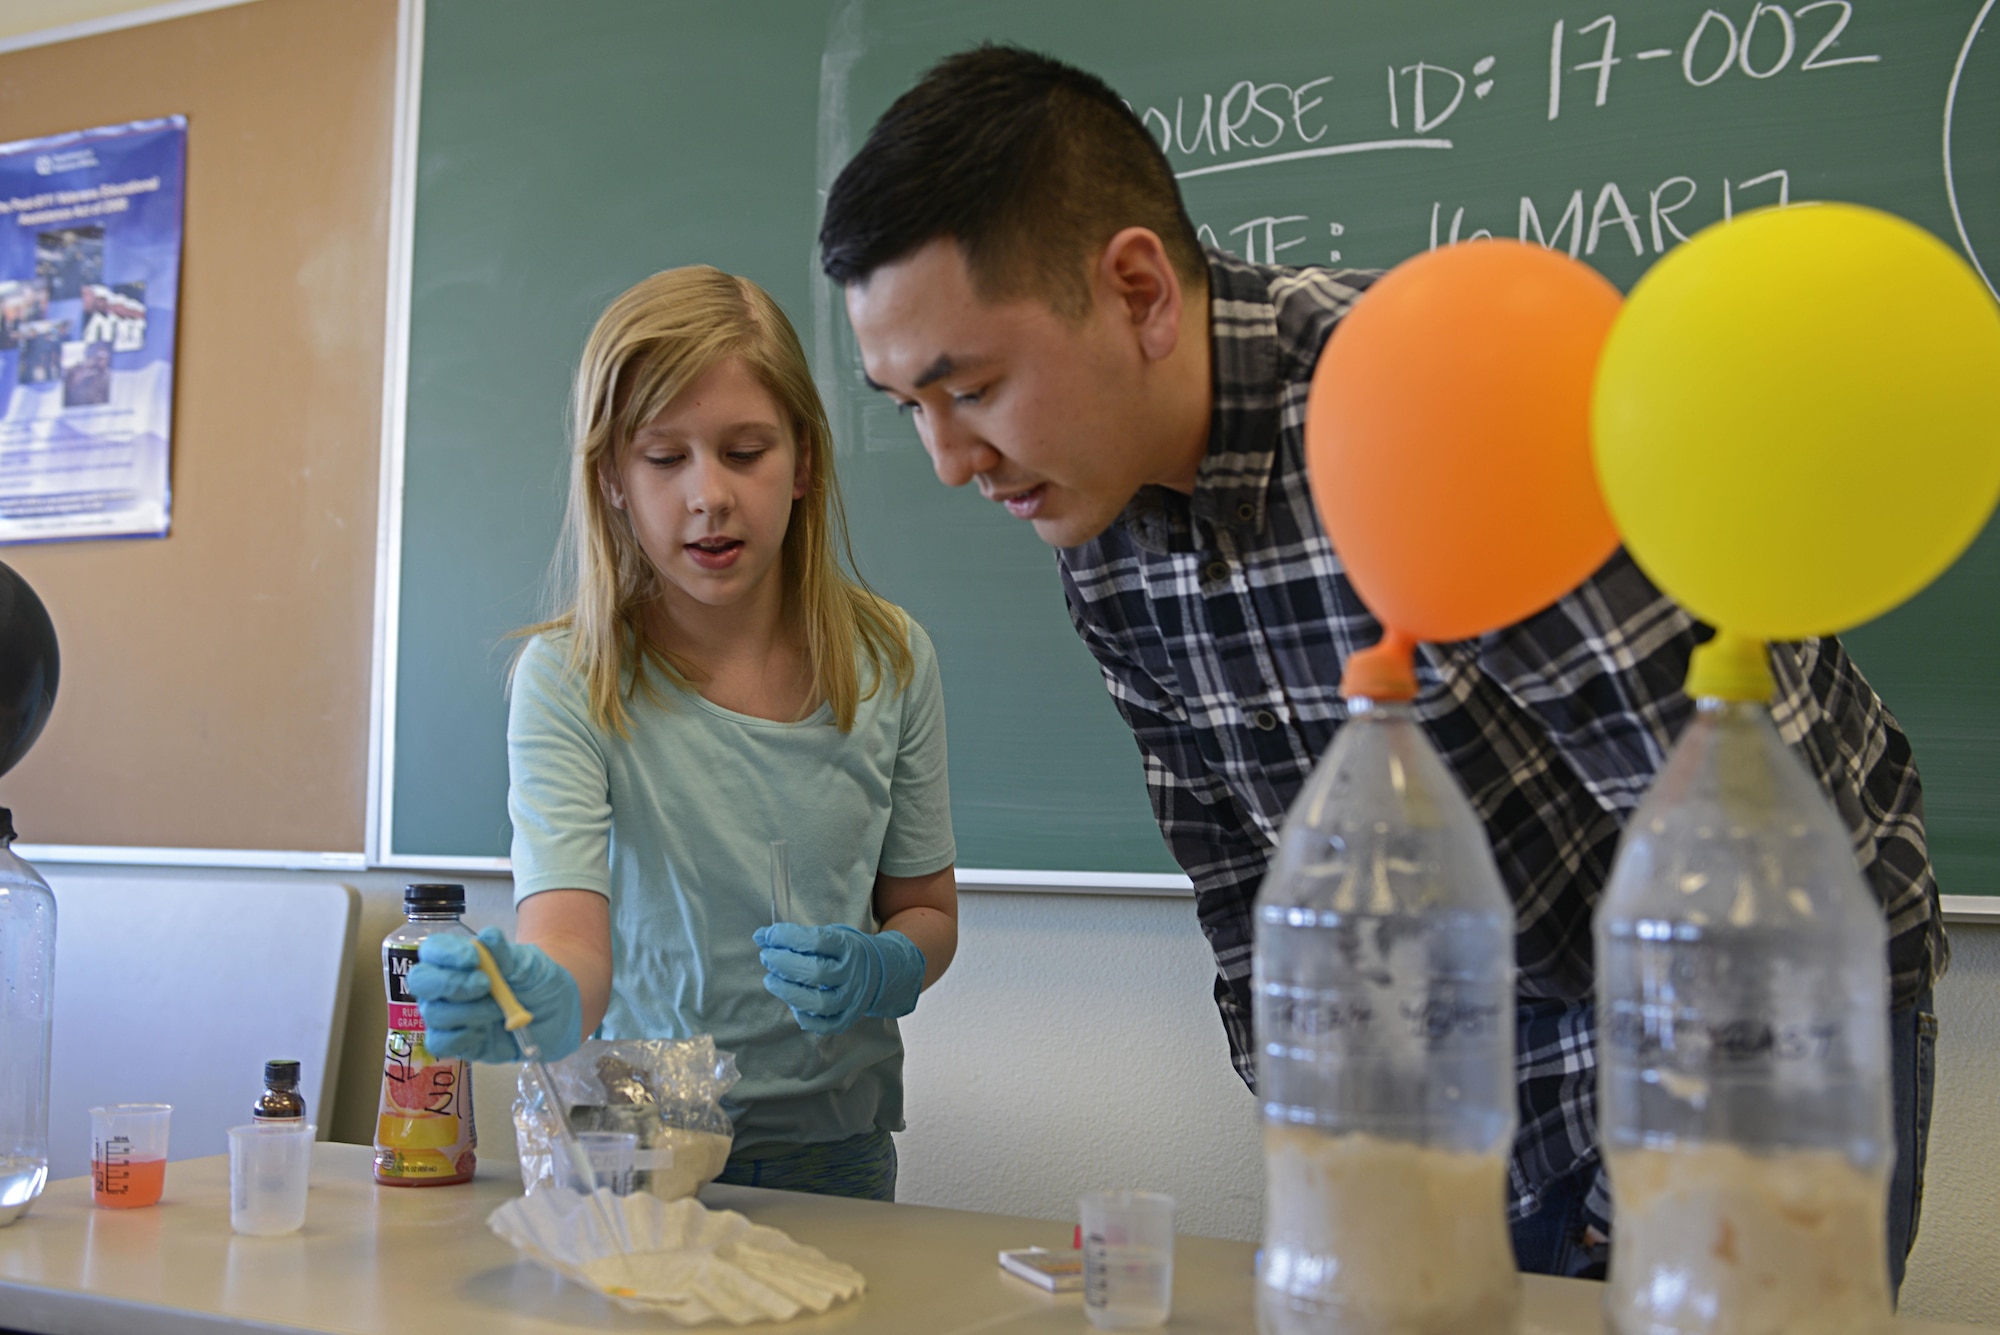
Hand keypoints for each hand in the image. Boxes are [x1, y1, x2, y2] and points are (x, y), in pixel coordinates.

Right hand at [405, 926, 583, 1063]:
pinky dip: (462, 1037)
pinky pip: (440, 1043)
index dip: (445, 953)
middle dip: (449, 983)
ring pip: (434, 1013)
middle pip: (420, 980)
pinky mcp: (457, 1042)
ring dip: (468, 1011)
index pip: (433, 949)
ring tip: (499, 1009)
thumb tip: (488, 936)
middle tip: (485, 985)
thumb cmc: (539, 980)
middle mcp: (447, 985)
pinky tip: (484, 1032)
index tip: (472, 958)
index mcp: (461, 958)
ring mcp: (450, 1015)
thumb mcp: (532, 963)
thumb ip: (509, 954)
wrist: (560, 1015)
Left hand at [755, 923, 925, 1035]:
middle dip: (784, 964)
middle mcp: (852, 974)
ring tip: (770, 980)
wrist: (880, 972)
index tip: (767, 935)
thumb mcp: (828, 936)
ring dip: (788, 992)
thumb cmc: (843, 952)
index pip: (816, 941)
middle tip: (767, 957)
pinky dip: (803, 1017)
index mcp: (848, 947)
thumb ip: (796, 937)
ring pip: (819, 1003)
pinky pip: (823, 1025)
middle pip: (816, 972)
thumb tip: (760, 937)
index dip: (787, 937)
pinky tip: (792, 1003)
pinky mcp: (847, 1019)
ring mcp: (851, 999)